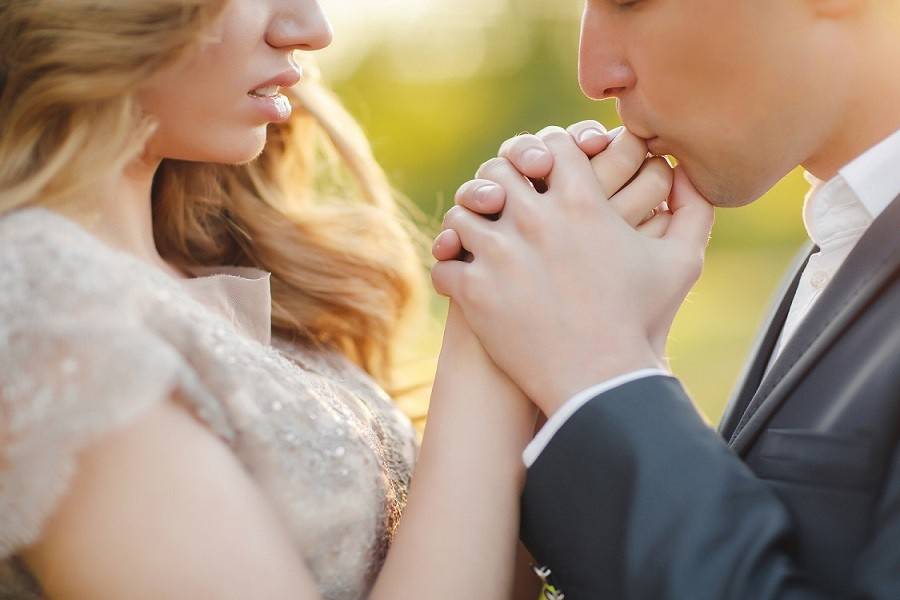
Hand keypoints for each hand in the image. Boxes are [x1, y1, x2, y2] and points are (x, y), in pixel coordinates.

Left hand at [430, 126, 713, 416]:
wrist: (601, 382)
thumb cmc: (641, 321)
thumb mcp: (681, 262)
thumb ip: (692, 210)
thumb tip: (687, 173)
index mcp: (582, 203)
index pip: (550, 144)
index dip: (545, 151)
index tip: (542, 171)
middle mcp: (536, 220)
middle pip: (497, 170)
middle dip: (500, 181)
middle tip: (502, 201)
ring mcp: (500, 255)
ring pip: (462, 212)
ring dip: (469, 223)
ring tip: (478, 238)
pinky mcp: (475, 291)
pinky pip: (445, 261)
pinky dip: (450, 265)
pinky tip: (464, 275)